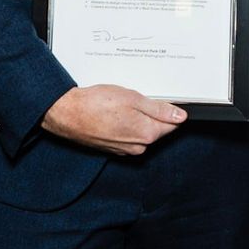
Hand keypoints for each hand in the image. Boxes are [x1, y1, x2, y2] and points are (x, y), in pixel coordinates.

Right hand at [41, 85, 185, 154]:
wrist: (68, 114)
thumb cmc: (97, 104)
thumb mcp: (133, 99)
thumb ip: (159, 109)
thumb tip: (179, 116)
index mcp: (146, 134)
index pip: (171, 125)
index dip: (168, 110)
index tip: (159, 100)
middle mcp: (137, 147)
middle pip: (156, 129)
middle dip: (150, 114)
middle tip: (133, 100)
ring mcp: (124, 150)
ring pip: (141, 132)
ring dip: (136, 119)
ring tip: (120, 106)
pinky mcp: (112, 148)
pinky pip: (126, 136)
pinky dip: (123, 125)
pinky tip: (112, 115)